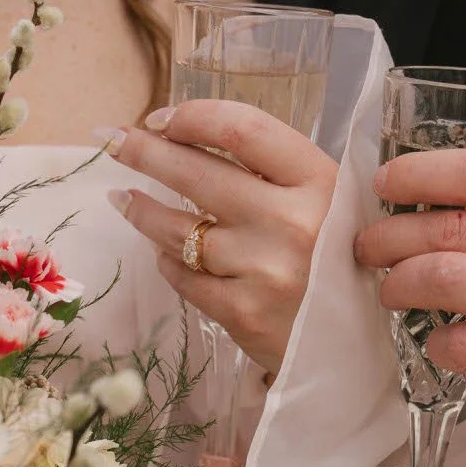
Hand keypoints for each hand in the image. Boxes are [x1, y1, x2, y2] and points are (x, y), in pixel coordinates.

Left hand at [101, 100, 336, 374]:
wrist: (355, 349)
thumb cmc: (339, 263)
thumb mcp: (332, 203)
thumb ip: (277, 172)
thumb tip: (189, 139)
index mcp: (320, 183)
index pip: (242, 128)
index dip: (192, 116)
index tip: (160, 118)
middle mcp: (291, 222)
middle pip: (197, 172)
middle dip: (142, 151)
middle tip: (110, 139)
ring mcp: (263, 271)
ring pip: (177, 228)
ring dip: (141, 209)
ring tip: (124, 198)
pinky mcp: (241, 313)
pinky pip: (182, 276)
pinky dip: (166, 260)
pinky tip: (161, 251)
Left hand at [355, 149, 465, 466]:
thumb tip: (449, 201)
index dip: (422, 172)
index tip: (387, 183)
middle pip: (454, 227)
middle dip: (393, 235)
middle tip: (370, 247)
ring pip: (448, 279)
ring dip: (403, 284)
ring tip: (393, 290)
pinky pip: (464, 344)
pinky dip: (438, 342)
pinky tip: (439, 342)